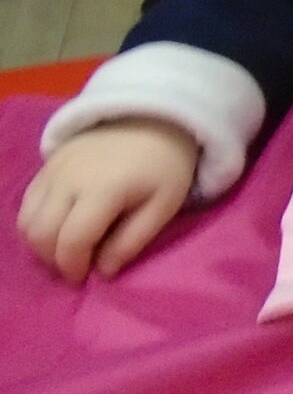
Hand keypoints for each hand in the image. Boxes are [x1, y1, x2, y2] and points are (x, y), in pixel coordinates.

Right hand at [18, 118, 199, 282]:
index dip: (73, 267)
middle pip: (40, 234)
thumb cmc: (165, 165)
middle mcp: (69, 179)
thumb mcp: (163, 205)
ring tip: (68, 248)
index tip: (85, 278)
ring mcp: (52, 169)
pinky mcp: (46, 163)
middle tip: (76, 265)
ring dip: (40, 243)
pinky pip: (26, 202)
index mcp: (103, 190)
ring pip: (26, 221)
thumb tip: (103, 272)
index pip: (71, 241)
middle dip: (53, 259)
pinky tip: (59, 227)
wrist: (155, 115)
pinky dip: (35, 223)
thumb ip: (132, 241)